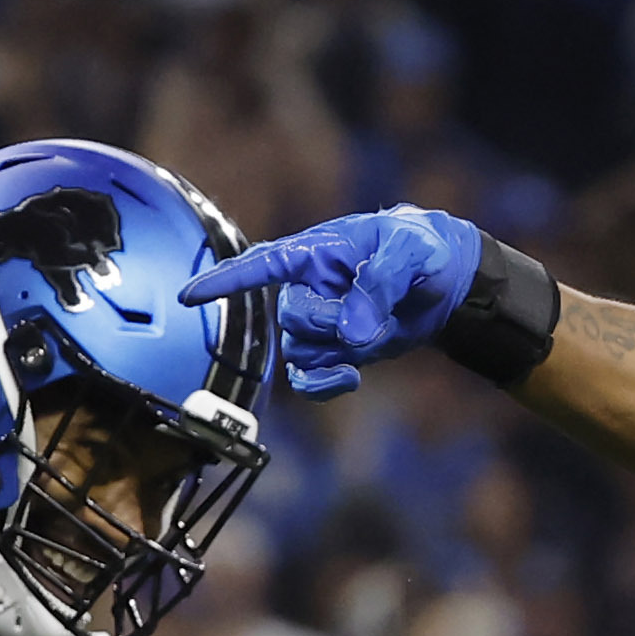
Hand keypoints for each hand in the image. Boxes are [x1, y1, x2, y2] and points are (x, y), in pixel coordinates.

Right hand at [182, 208, 482, 398]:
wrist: (443, 280)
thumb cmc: (421, 250)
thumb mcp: (412, 253)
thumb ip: (382, 284)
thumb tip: (352, 333)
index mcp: (313, 252)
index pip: (259, 264)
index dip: (225, 280)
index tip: (190, 296)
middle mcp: (305, 287)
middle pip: (290, 318)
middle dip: (327, 324)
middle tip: (369, 319)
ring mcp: (318, 322)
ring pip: (299, 351)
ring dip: (338, 352)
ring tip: (379, 335)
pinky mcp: (334, 350)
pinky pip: (307, 378)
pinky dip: (323, 385)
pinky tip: (349, 380)